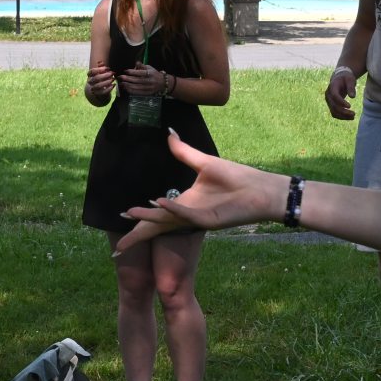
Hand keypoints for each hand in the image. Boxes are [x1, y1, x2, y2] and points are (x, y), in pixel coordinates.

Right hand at [86, 63, 115, 99]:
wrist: (100, 90)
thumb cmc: (101, 78)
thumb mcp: (101, 72)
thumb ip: (101, 67)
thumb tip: (100, 62)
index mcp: (90, 75)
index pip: (92, 71)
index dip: (100, 69)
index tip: (107, 68)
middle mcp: (90, 82)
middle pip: (96, 78)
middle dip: (105, 75)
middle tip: (112, 73)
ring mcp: (93, 88)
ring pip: (98, 86)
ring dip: (107, 82)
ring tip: (113, 79)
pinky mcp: (98, 94)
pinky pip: (102, 92)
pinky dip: (109, 89)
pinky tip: (113, 85)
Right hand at [116, 130, 288, 252]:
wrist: (262, 190)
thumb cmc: (237, 178)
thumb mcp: (204, 162)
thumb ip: (183, 152)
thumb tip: (168, 134)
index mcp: (185, 202)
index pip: (156, 213)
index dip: (139, 218)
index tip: (119, 218)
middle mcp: (188, 213)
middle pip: (157, 225)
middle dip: (138, 234)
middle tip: (118, 246)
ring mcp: (198, 218)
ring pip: (168, 220)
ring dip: (149, 216)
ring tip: (130, 212)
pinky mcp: (210, 219)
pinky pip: (188, 214)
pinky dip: (173, 208)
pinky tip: (159, 201)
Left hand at [118, 64, 164, 96]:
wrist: (163, 83)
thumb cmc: (154, 74)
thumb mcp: (149, 68)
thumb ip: (142, 66)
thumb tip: (136, 63)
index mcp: (150, 74)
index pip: (140, 73)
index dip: (132, 72)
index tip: (125, 70)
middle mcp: (149, 81)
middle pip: (137, 80)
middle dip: (127, 79)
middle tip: (120, 77)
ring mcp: (148, 88)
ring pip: (136, 87)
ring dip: (128, 85)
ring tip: (121, 83)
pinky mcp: (147, 93)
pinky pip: (137, 92)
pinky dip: (131, 91)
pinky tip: (126, 88)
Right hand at [325, 68, 356, 119]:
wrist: (339, 78)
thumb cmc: (346, 78)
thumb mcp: (350, 79)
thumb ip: (351, 87)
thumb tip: (353, 97)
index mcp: (332, 87)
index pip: (335, 96)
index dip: (341, 102)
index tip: (350, 106)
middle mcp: (328, 95)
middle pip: (334, 106)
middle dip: (344, 111)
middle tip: (354, 114)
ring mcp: (328, 101)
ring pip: (333, 112)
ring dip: (343, 116)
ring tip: (353, 117)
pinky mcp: (331, 105)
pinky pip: (334, 113)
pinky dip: (341, 117)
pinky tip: (350, 117)